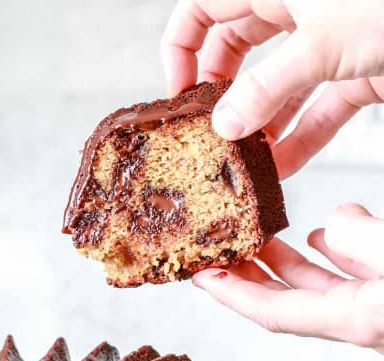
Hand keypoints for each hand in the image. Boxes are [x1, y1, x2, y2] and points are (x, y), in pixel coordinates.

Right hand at [161, 0, 383, 177]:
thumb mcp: (317, 47)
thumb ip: (263, 90)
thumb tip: (222, 126)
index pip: (203, 7)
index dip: (181, 50)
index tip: (180, 98)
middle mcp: (296, 7)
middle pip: (237, 51)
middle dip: (222, 97)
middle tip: (208, 138)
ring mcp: (326, 40)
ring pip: (277, 85)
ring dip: (260, 128)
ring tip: (242, 167)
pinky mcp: (355, 69)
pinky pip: (316, 107)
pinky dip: (300, 138)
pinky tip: (282, 170)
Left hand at [192, 204, 383, 353]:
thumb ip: (361, 240)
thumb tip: (332, 224)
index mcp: (355, 319)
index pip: (273, 311)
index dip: (232, 294)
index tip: (202, 277)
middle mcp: (360, 323)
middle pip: (286, 302)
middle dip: (248, 277)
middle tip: (218, 252)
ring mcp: (375, 311)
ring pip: (319, 290)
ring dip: (286, 264)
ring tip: (259, 240)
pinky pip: (349, 279)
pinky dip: (329, 258)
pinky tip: (319, 239)